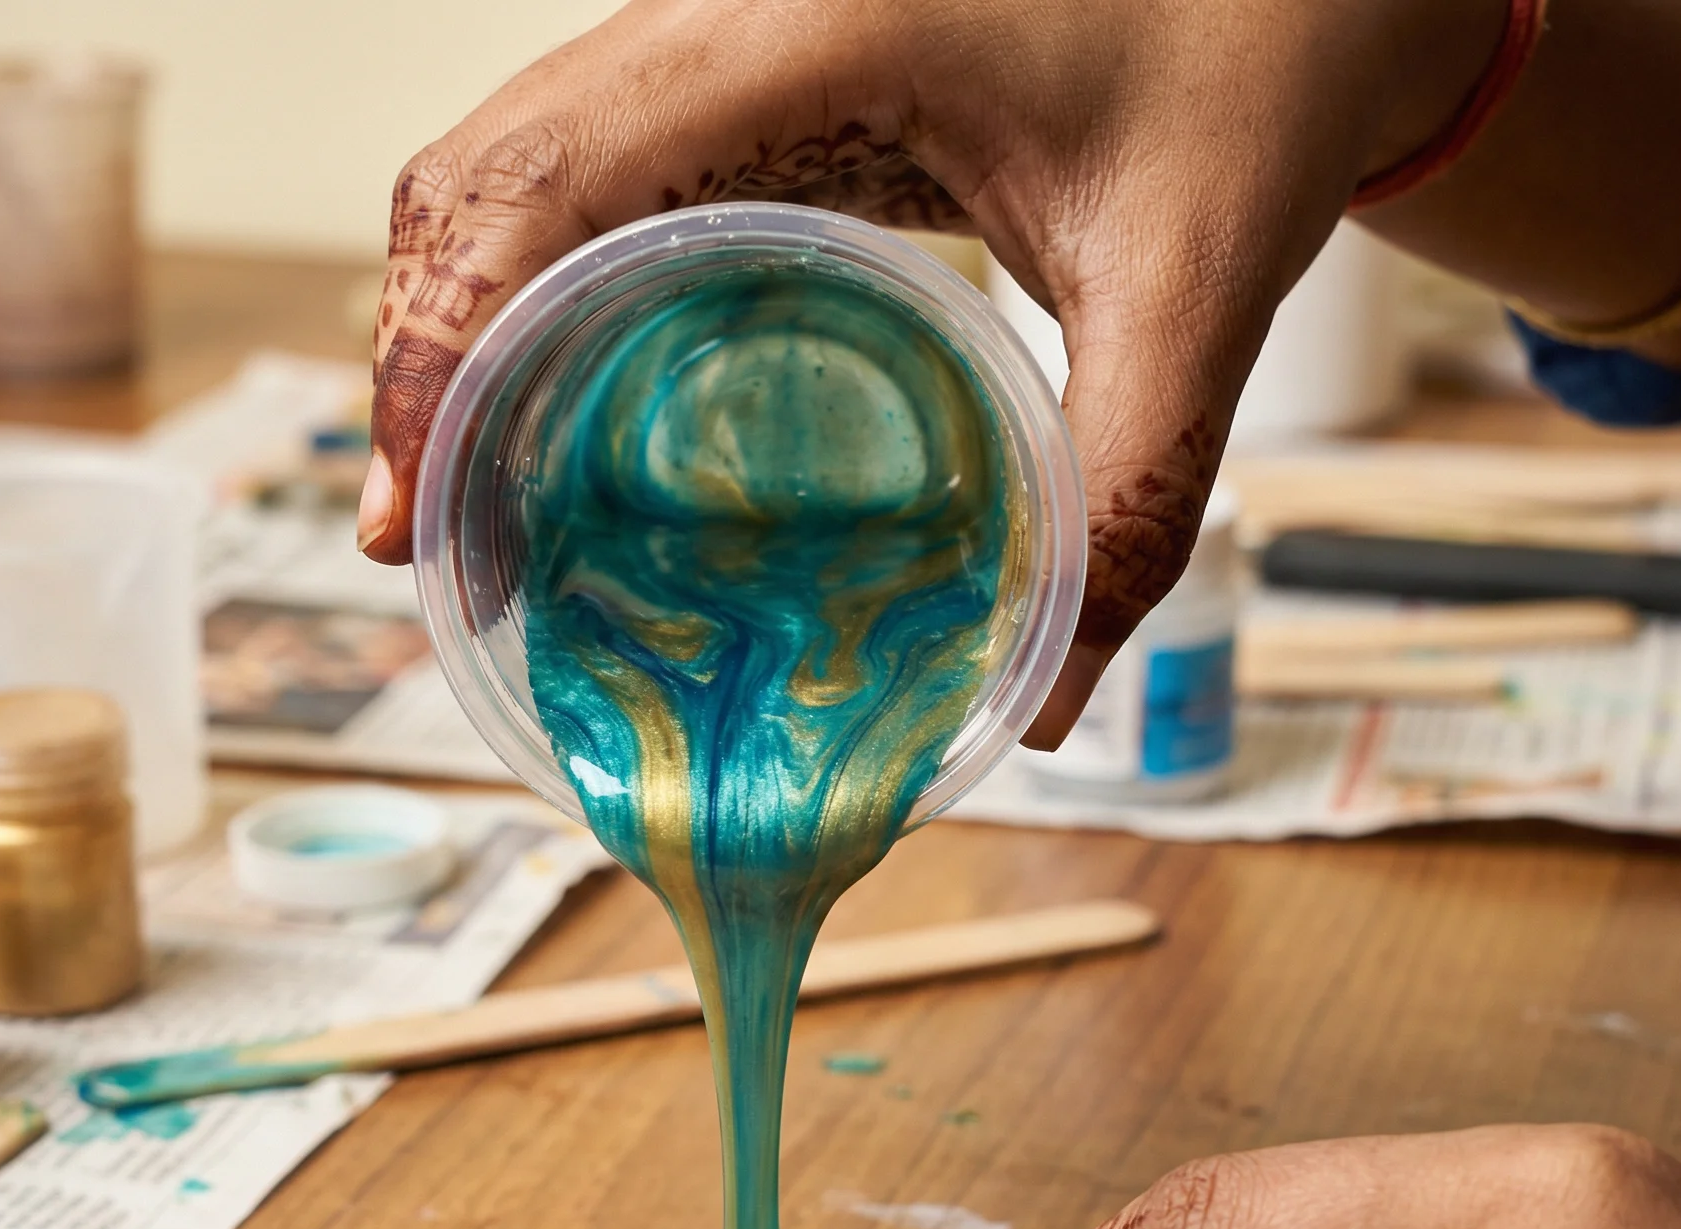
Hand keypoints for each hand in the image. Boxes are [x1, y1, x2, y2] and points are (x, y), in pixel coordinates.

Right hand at [360, 0, 1509, 742]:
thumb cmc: (1258, 54)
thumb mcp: (1197, 287)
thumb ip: (1127, 498)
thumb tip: (1042, 706)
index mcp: (813, 24)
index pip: (544, 176)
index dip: (443, 344)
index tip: (423, 515)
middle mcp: (734, 8)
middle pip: (482, 167)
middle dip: (422, 354)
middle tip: (428, 543)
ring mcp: (730, 30)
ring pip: (510, 157)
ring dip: (460, 319)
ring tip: (465, 497)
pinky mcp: (755, 73)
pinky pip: (588, 166)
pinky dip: (533, 284)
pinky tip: (553, 406)